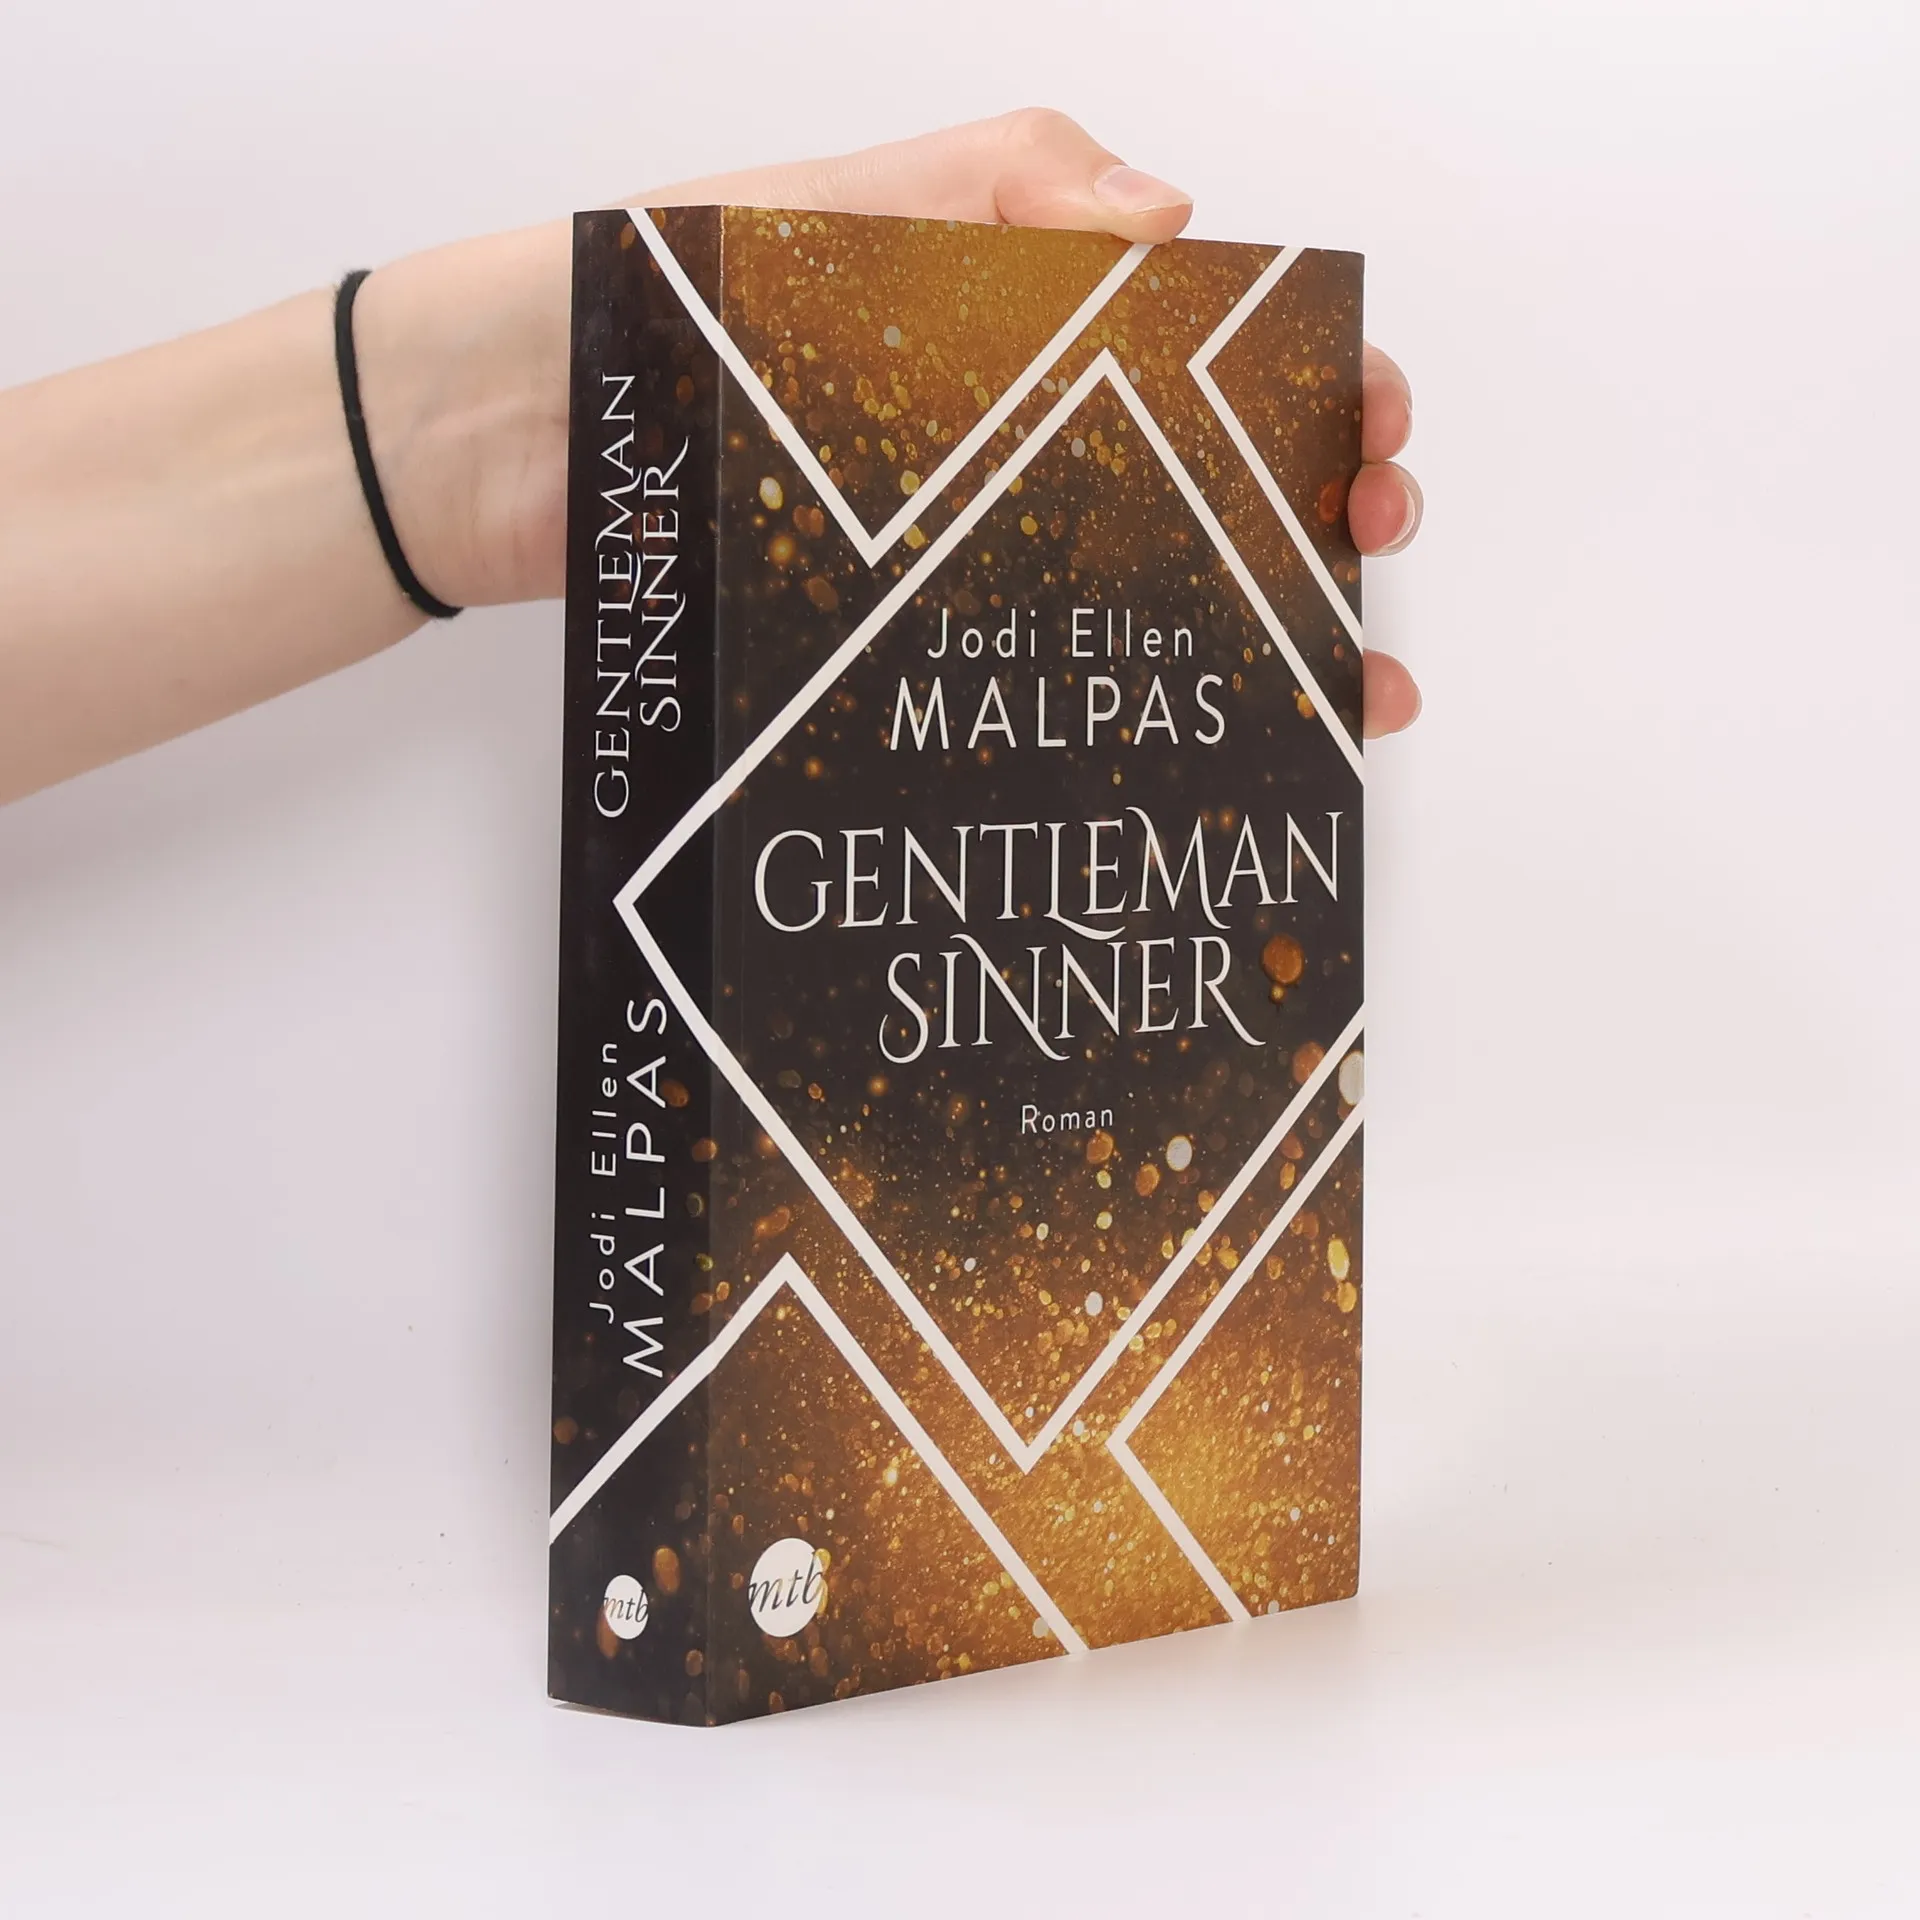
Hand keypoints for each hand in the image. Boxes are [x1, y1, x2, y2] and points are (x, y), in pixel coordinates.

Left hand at [371, 110, 1421, 737]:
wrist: (500, 443)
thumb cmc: (646, 302)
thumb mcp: (821, 199)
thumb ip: (991, 186)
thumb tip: (1171, 218)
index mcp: (1013, 319)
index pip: (1204, 347)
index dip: (1309, 380)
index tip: (1369, 422)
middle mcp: (1007, 446)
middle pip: (1204, 485)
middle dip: (1317, 514)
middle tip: (1369, 546)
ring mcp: (964, 556)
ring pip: (1147, 600)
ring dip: (1265, 640)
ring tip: (1347, 686)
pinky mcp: (908, 647)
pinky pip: (1042, 682)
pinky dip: (1133, 717)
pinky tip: (1197, 746)